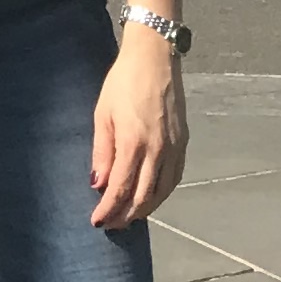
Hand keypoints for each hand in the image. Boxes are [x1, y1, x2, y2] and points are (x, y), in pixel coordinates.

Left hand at [89, 39, 184, 230]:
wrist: (154, 57)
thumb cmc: (123, 82)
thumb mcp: (103, 113)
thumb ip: (102, 152)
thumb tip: (98, 185)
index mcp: (133, 142)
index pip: (120, 189)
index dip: (108, 210)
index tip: (97, 221)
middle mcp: (157, 150)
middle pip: (143, 198)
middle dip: (125, 216)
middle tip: (112, 224)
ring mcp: (173, 148)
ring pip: (161, 193)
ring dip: (145, 210)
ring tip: (129, 216)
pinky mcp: (183, 143)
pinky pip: (174, 179)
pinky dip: (161, 194)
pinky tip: (151, 197)